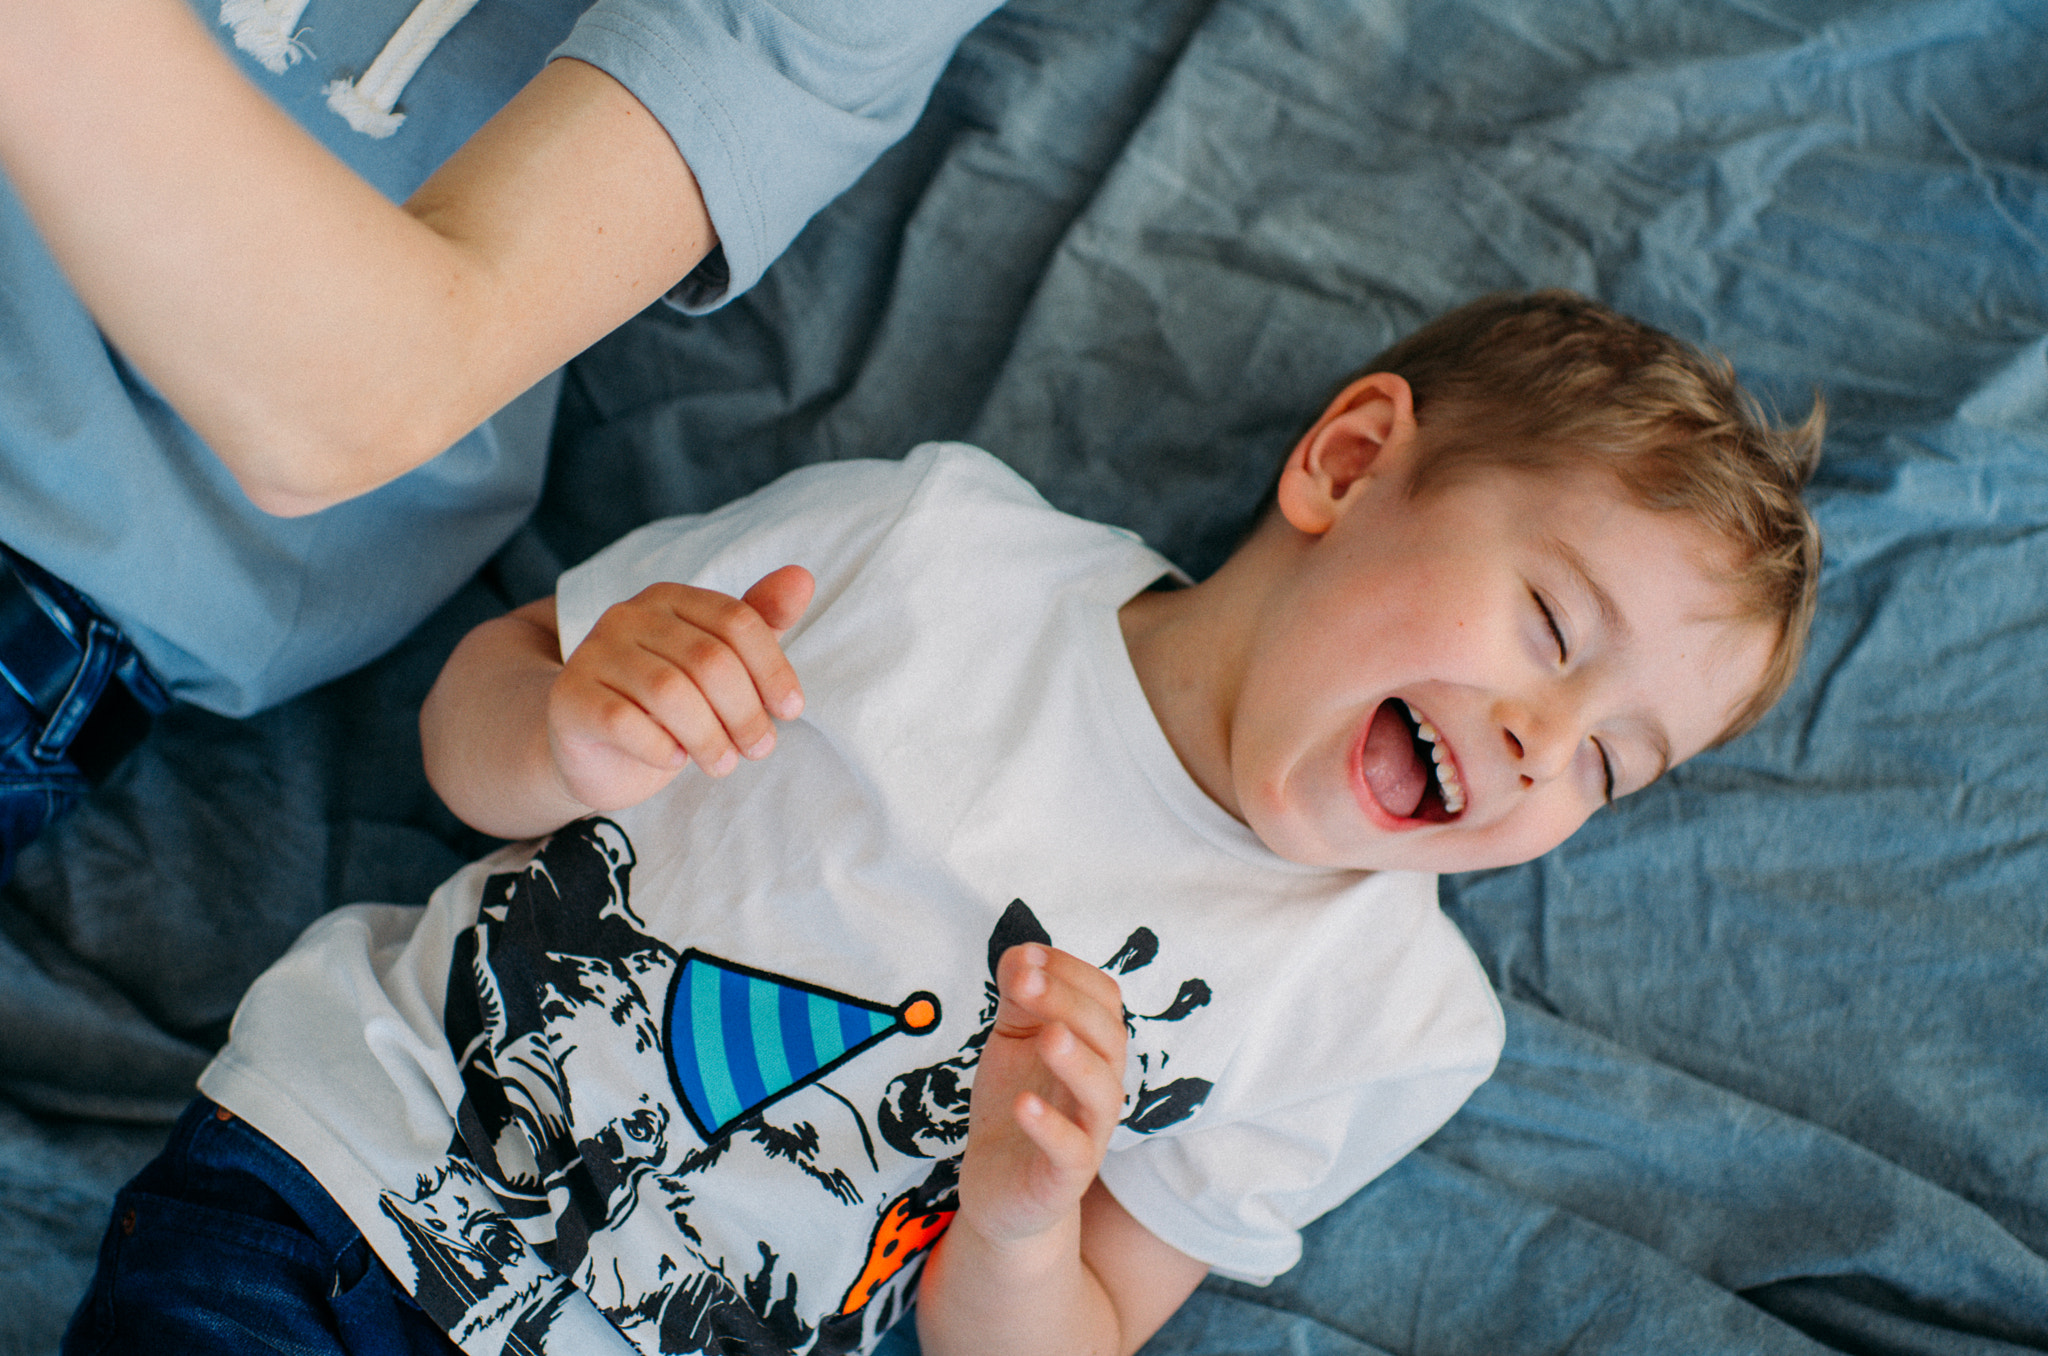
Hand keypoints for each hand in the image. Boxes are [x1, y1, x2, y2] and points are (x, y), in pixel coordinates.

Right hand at [546, 565, 812, 811]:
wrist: (595, 751)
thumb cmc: (668, 705)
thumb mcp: (720, 663)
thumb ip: (759, 621)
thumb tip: (802, 576)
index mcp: (670, 599)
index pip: (737, 621)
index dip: (773, 669)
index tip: (791, 710)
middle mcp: (628, 615)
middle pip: (709, 659)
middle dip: (746, 712)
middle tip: (760, 749)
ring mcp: (593, 654)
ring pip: (670, 692)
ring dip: (709, 738)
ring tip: (723, 763)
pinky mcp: (569, 698)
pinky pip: (625, 722)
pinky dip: (661, 748)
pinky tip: (673, 760)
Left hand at [958, 945, 1129, 1250]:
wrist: (998, 1189)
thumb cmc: (1016, 1104)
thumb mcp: (1012, 1041)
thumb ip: (1020, 999)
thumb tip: (1022, 953)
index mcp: (1093, 1048)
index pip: (1103, 999)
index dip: (1069, 973)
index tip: (1026, 957)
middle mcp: (1099, 1087)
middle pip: (1108, 1038)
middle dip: (1067, 1004)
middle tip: (1024, 983)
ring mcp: (1087, 1134)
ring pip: (1104, 1094)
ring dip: (1078, 1061)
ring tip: (1048, 1037)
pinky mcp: (1064, 1177)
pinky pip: (1072, 1152)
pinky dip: (1050, 1126)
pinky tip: (1023, 1104)